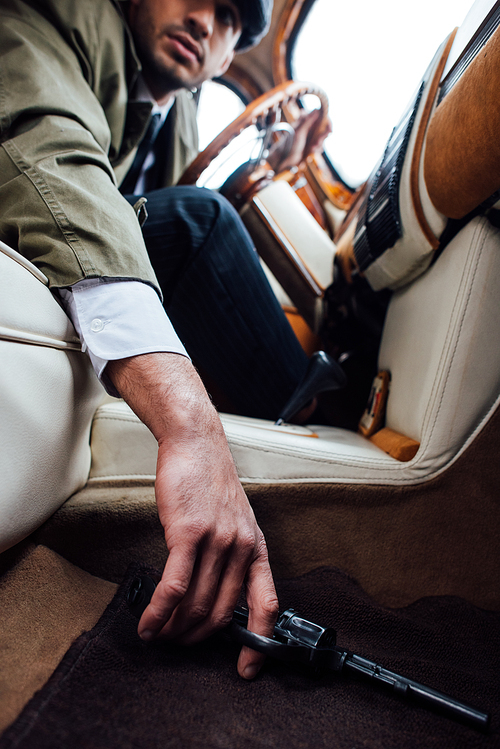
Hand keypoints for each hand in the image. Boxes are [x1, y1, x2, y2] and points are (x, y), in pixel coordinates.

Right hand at [107, 352, 278, 678]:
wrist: (197, 446)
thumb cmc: (211, 484)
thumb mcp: (236, 521)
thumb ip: (232, 557)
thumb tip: (214, 595)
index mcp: (256, 549)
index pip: (268, 604)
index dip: (259, 643)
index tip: (246, 668)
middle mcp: (241, 548)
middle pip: (222, 613)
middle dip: (197, 638)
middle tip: (177, 644)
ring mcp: (217, 541)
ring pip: (196, 604)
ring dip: (174, 628)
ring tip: (159, 635)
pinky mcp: (189, 534)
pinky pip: (174, 586)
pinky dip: (159, 611)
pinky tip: (149, 622)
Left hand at [269, 108, 331, 173]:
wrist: (285, 158)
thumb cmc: (289, 144)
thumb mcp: (299, 132)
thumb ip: (308, 121)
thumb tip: (317, 110)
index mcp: (306, 121)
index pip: (321, 116)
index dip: (327, 122)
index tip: (329, 129)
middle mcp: (310, 127)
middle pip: (324, 128)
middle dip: (323, 136)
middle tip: (317, 142)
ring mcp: (311, 136)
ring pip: (322, 138)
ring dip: (319, 144)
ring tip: (311, 148)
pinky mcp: (311, 145)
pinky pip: (320, 146)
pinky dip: (317, 149)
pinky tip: (311, 151)